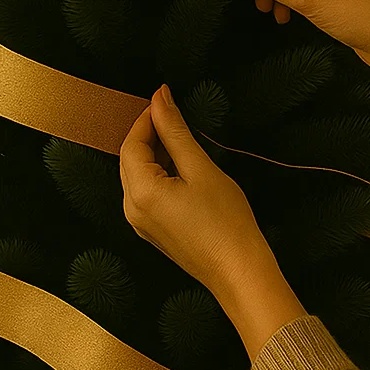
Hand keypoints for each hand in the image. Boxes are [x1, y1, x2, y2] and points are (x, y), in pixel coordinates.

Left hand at [118, 84, 278, 306]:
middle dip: (148, 133)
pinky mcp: (152, 231)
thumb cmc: (226, 220)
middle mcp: (132, 209)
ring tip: (179, 136)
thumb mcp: (201, 169)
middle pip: (130, 159)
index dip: (146, 117)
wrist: (239, 271)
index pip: (132, 144)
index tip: (164, 97)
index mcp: (140, 192)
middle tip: (173, 114)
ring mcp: (140, 223)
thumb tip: (160, 98)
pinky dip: (158, 173)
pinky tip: (180, 165)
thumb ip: (176, 132)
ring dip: (154, 153)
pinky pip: (145, 193)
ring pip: (137, 176)